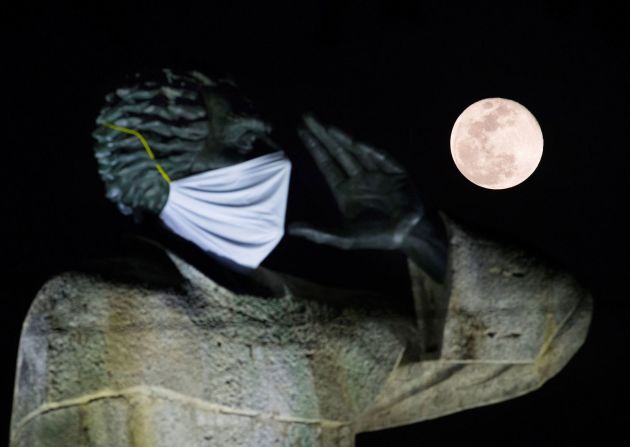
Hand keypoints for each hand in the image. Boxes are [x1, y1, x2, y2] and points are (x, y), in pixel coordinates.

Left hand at [289, 116, 445, 281]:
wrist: (409, 236)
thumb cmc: (375, 237)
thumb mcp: (343, 238)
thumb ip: (318, 233)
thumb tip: (290, 229)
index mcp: (345, 190)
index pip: (326, 163)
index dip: (314, 147)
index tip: (301, 130)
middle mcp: (359, 178)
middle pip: (337, 152)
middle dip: (322, 135)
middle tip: (306, 117)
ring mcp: (377, 174)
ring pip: (356, 151)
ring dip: (341, 138)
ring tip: (325, 126)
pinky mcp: (395, 174)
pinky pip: (380, 158)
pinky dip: (368, 151)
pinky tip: (355, 142)